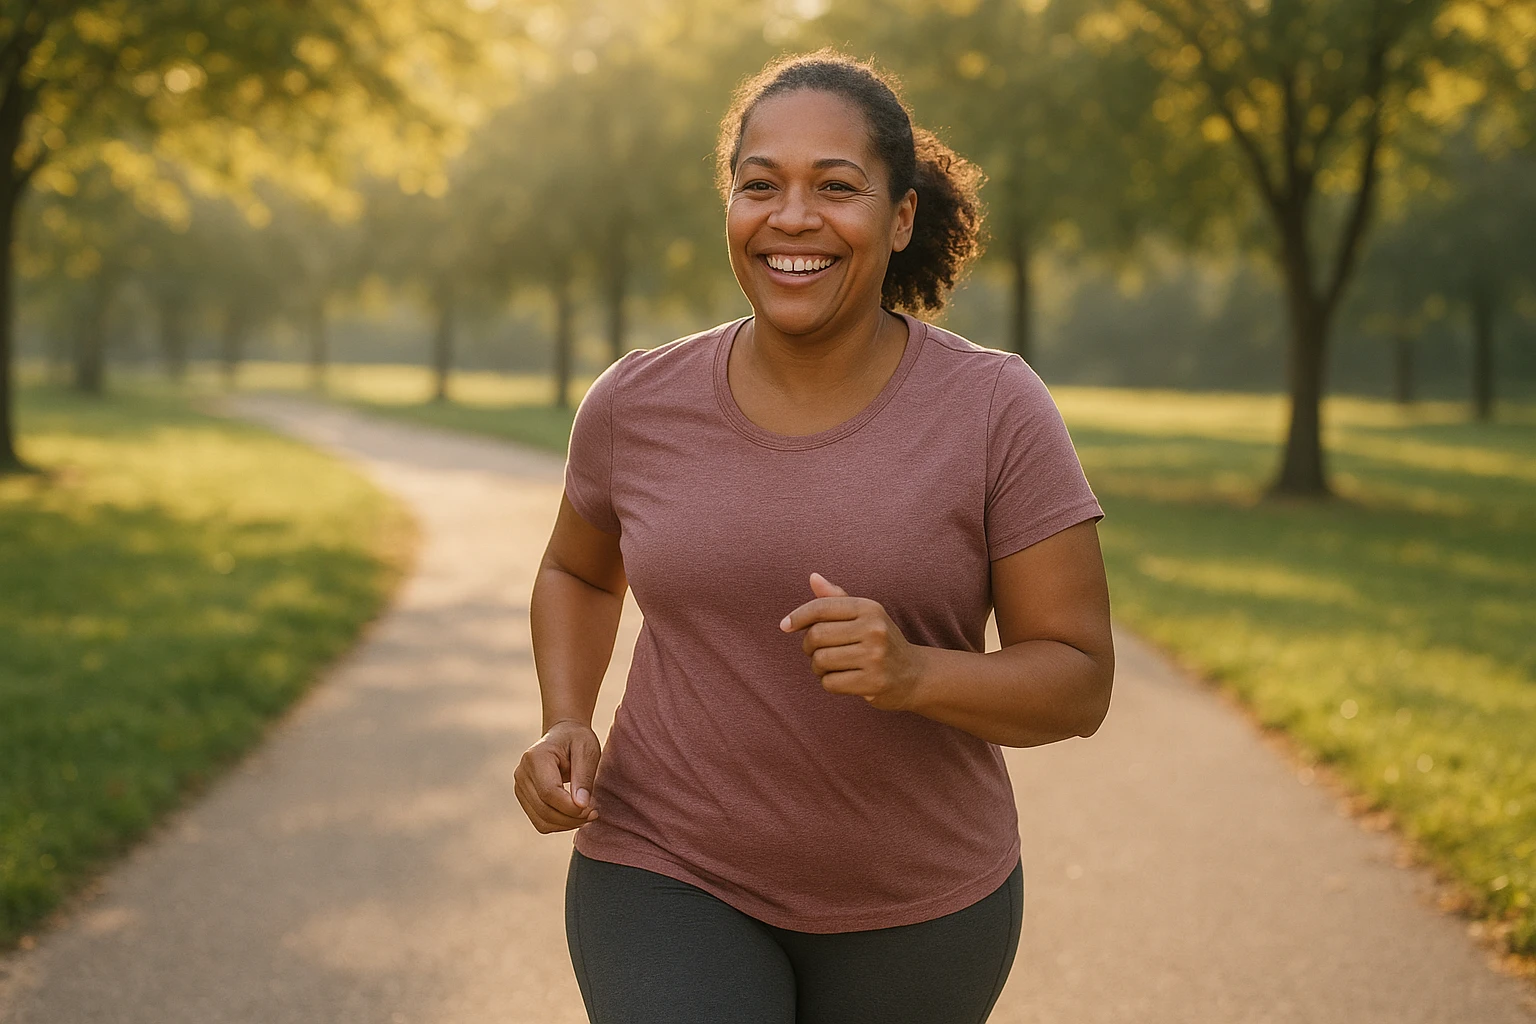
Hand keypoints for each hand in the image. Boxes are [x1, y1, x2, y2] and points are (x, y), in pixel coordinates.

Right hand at [515, 719, 601, 832]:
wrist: (563, 734)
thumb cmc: (577, 740)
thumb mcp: (587, 751)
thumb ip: (584, 777)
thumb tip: (581, 806)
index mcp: (536, 757)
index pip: (549, 793)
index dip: (570, 807)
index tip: (592, 808)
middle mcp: (522, 773)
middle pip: (544, 810)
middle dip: (572, 818)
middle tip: (594, 812)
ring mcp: (520, 787)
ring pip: (541, 821)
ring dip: (567, 824)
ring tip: (587, 815)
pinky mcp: (524, 798)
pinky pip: (540, 822)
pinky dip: (560, 824)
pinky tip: (575, 816)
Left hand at [779, 572, 926, 711]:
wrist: (914, 675)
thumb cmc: (880, 640)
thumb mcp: (864, 615)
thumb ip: (836, 598)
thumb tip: (813, 577)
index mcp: (869, 608)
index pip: (821, 607)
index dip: (798, 616)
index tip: (785, 626)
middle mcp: (874, 629)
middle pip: (816, 635)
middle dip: (809, 646)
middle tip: (816, 651)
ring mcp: (875, 657)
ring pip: (820, 660)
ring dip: (818, 667)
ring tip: (831, 666)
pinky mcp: (873, 683)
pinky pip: (830, 683)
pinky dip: (829, 683)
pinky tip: (843, 680)